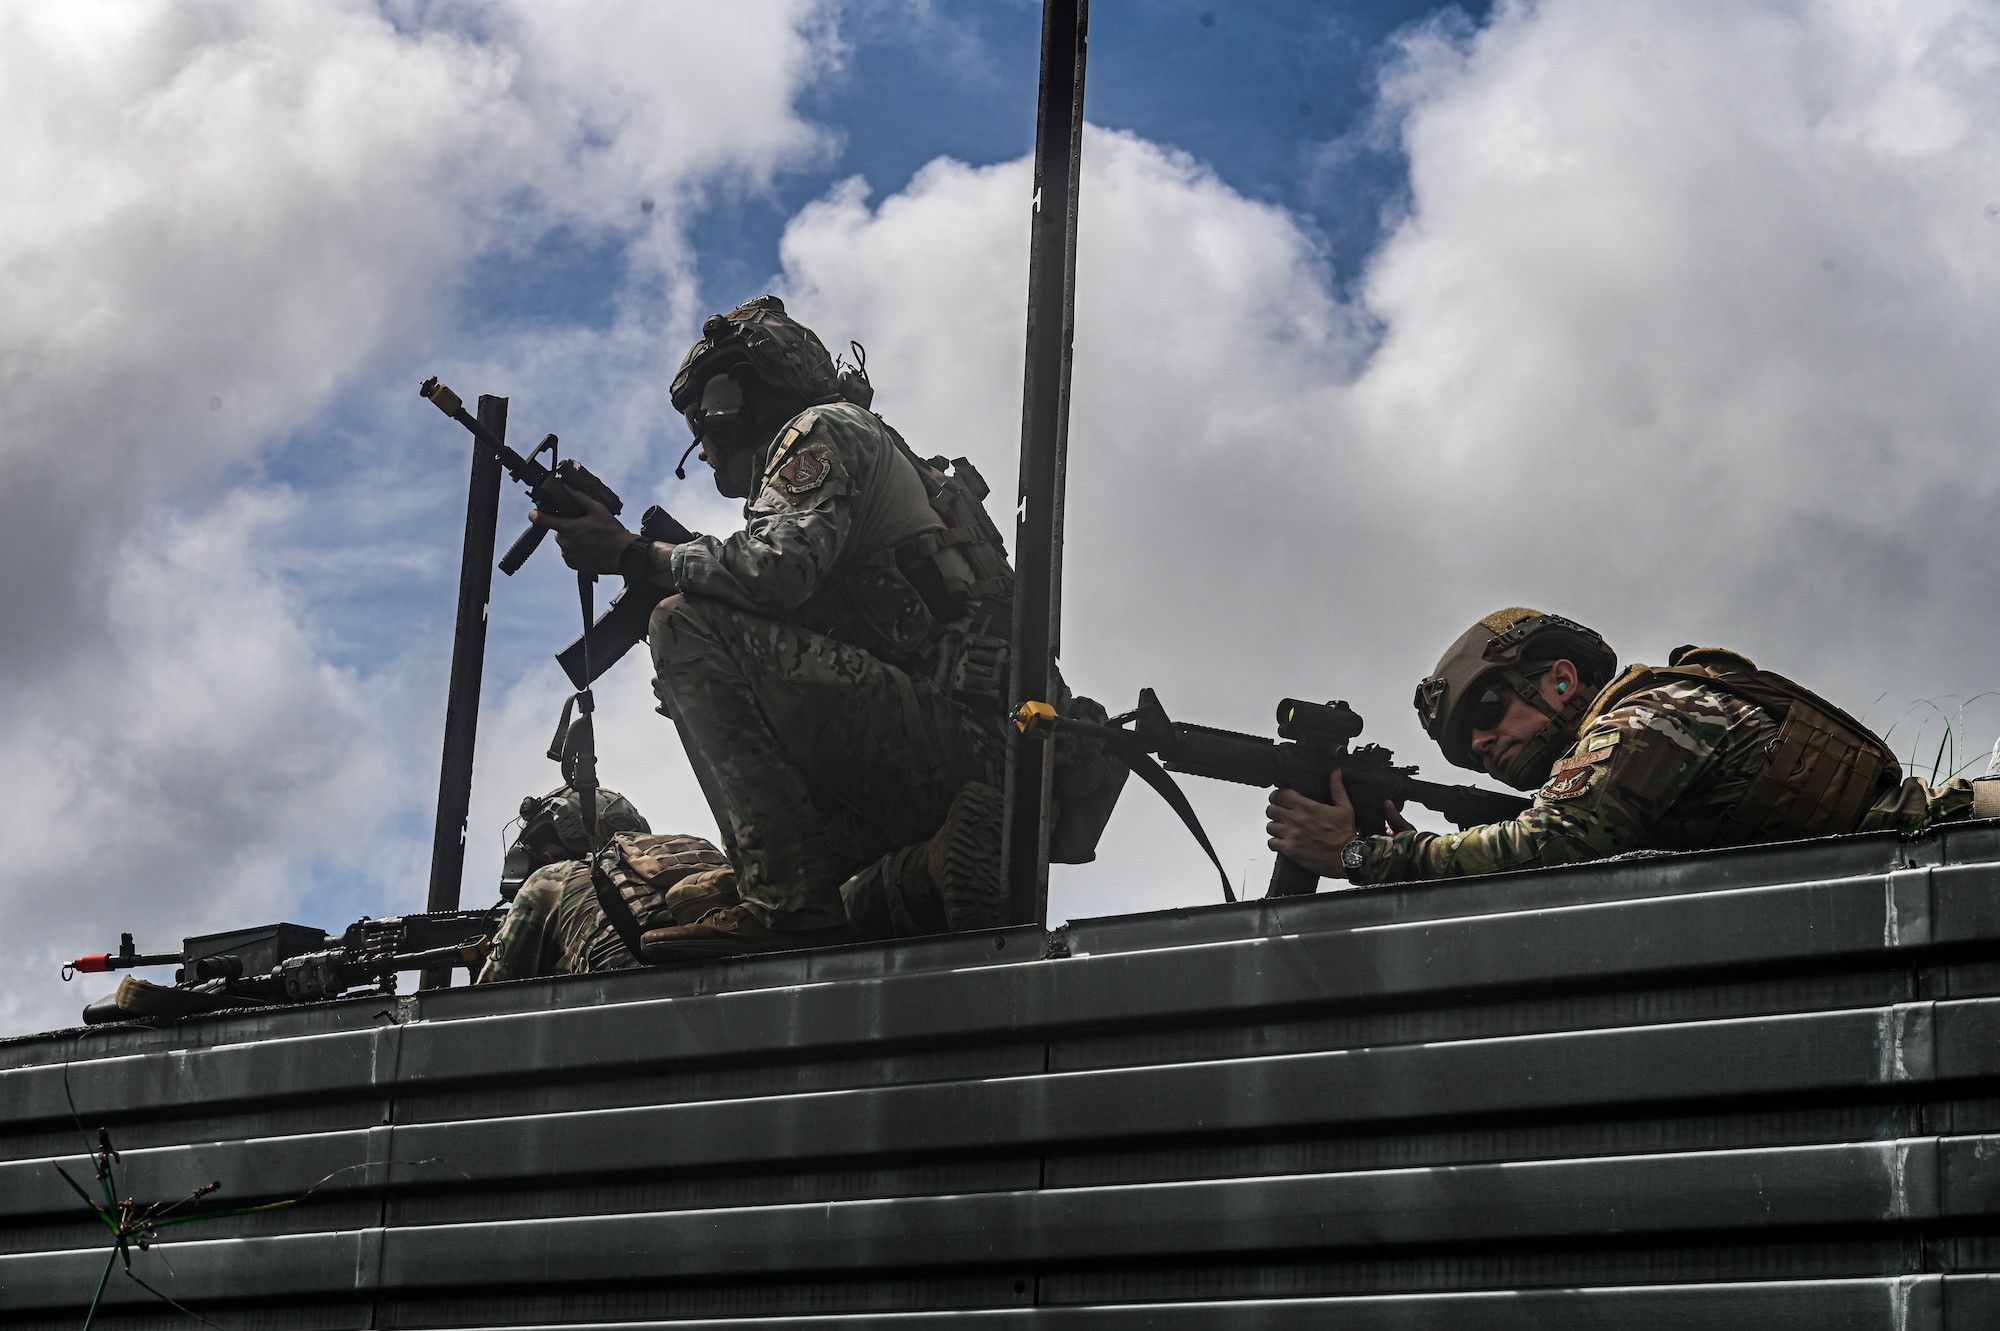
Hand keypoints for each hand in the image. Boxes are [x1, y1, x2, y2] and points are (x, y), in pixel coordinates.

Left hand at [534, 491, 632, 574]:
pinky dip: (576, 550)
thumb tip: (566, 488)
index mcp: (569, 529)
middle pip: (558, 530)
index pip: (543, 520)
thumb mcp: (598, 509)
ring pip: (564, 542)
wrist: (624, 556)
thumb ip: (579, 498)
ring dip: (572, 539)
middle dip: (567, 527)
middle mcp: (565, 543)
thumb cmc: (612, 533)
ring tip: (590, 539)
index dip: (535, 515)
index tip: (533, 513)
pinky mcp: (572, 564)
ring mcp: (568, 555)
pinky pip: (569, 553)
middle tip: (584, 527)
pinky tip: (589, 548)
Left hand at [1266, 772, 1411, 875]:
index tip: (1281, 799)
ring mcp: (1291, 834)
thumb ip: (1337, 788)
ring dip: (1275, 827)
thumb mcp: (1344, 807)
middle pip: (1271, 809)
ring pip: (1269, 826)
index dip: (1278, 796)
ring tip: (1283, 829)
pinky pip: (1271, 843)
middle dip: (1275, 810)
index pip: (1280, 794)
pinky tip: (1283, 842)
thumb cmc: (1345, 834)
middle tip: (1281, 814)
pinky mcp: (1290, 849)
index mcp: (1307, 806)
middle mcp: (1296, 819)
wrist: (1346, 856)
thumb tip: (1336, 773)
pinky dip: (1275, 842)